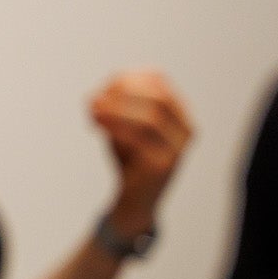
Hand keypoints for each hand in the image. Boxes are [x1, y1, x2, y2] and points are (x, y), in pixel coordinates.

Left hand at [89, 70, 193, 234]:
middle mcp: (186, 131)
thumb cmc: (130, 158)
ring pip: (150, 119)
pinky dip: (115, 128)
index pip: (161, 85)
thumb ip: (118, 108)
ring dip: (117, 110)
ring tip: (92, 109)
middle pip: (157, 100)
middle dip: (124, 94)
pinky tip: (96, 125)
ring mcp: (177, 149)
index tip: (105, 83)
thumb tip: (100, 93)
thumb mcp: (125, 127)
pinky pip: (139, 141)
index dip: (132, 79)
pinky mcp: (163, 166)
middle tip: (96, 96)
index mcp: (180, 116)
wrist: (135, 199)